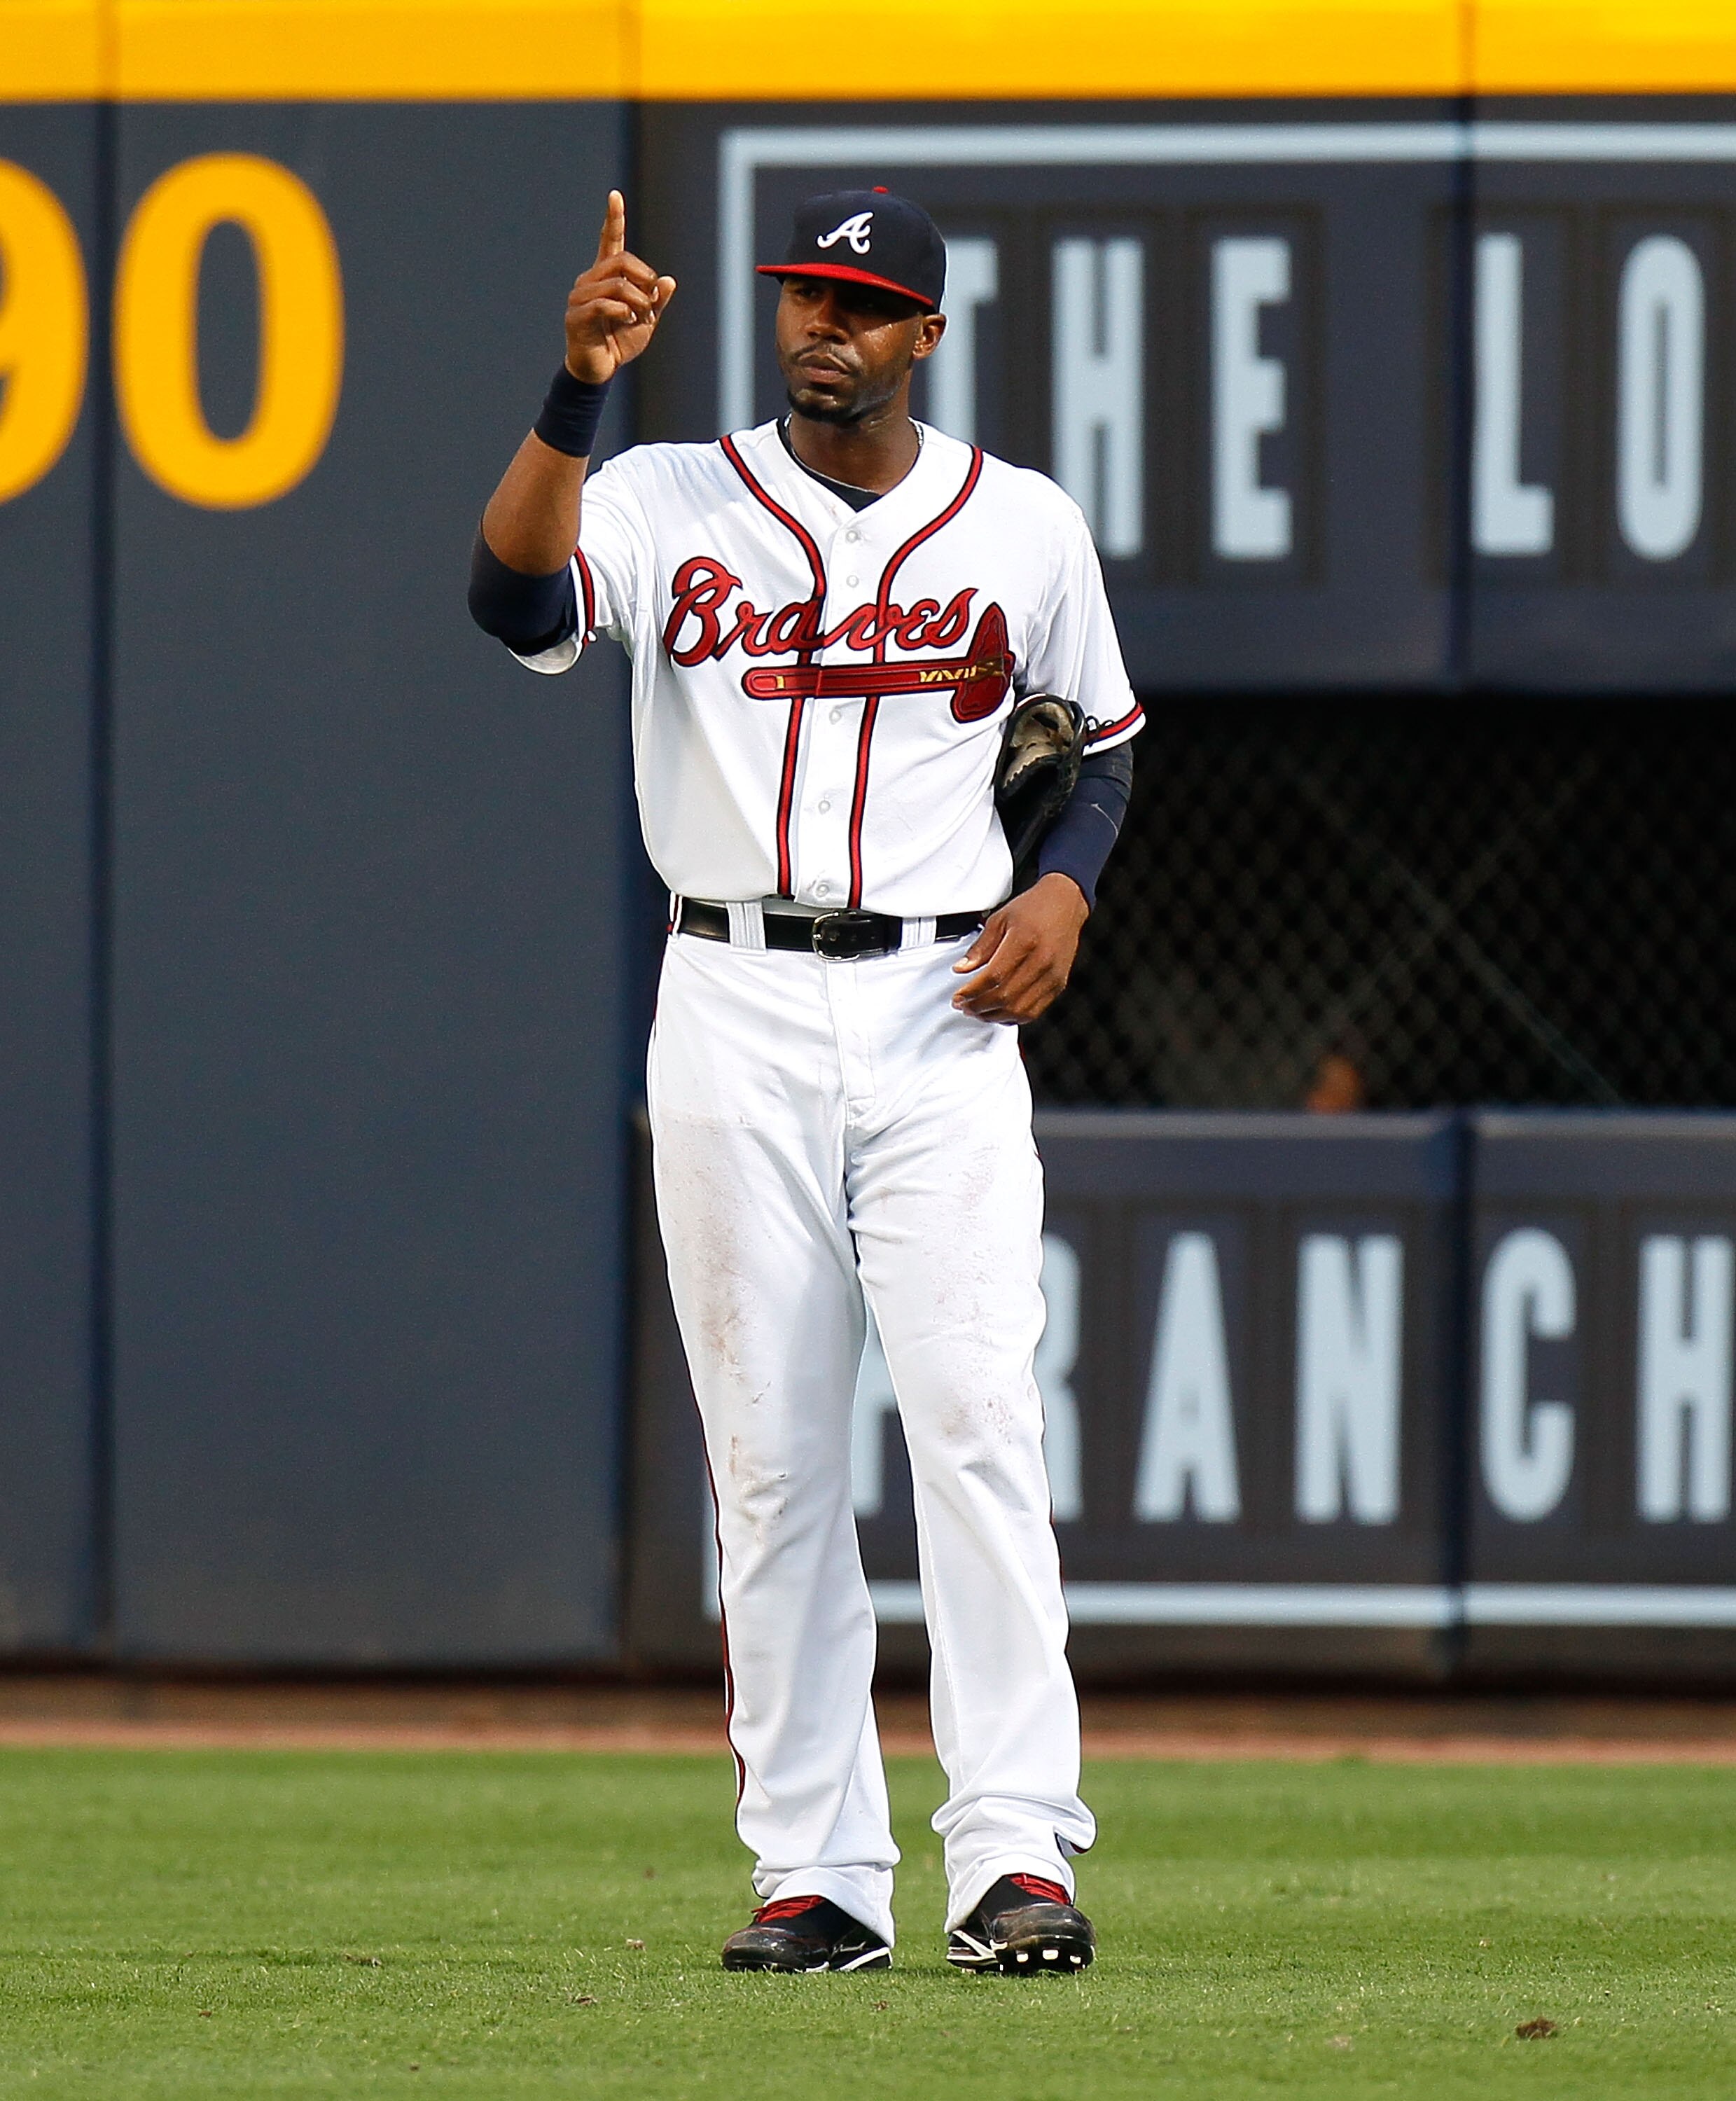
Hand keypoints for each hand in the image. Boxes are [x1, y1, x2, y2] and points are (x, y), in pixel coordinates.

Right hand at [564, 191, 676, 383]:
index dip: (613, 219)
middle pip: (620, 261)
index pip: (609, 241)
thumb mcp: (646, 321)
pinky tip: (628, 320)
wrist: (599, 370)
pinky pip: (603, 304)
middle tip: (654, 298)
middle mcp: (590, 281)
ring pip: (615, 284)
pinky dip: (622, 311)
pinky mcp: (576, 316)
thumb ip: (656, 301)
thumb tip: (668, 280)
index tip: (615, 195)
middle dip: (643, 277)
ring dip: (637, 300)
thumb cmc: (620, 342)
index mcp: (606, 277)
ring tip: (641, 316)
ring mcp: (579, 297)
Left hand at [951, 873, 1088, 1024]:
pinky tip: (999, 1012)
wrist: (1065, 904)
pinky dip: (1013, 1017)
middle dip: (978, 1006)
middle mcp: (1042, 961)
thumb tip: (962, 969)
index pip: (993, 977)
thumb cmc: (1034, 908)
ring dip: (994, 1016)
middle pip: (1005, 997)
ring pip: (1020, 1010)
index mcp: (1025, 941)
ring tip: (977, 1012)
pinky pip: (1035, 1011)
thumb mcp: (999, 919)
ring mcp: (1053, 976)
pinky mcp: (1059, 984)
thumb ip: (980, 947)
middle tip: (963, 1005)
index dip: (972, 991)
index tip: (958, 996)